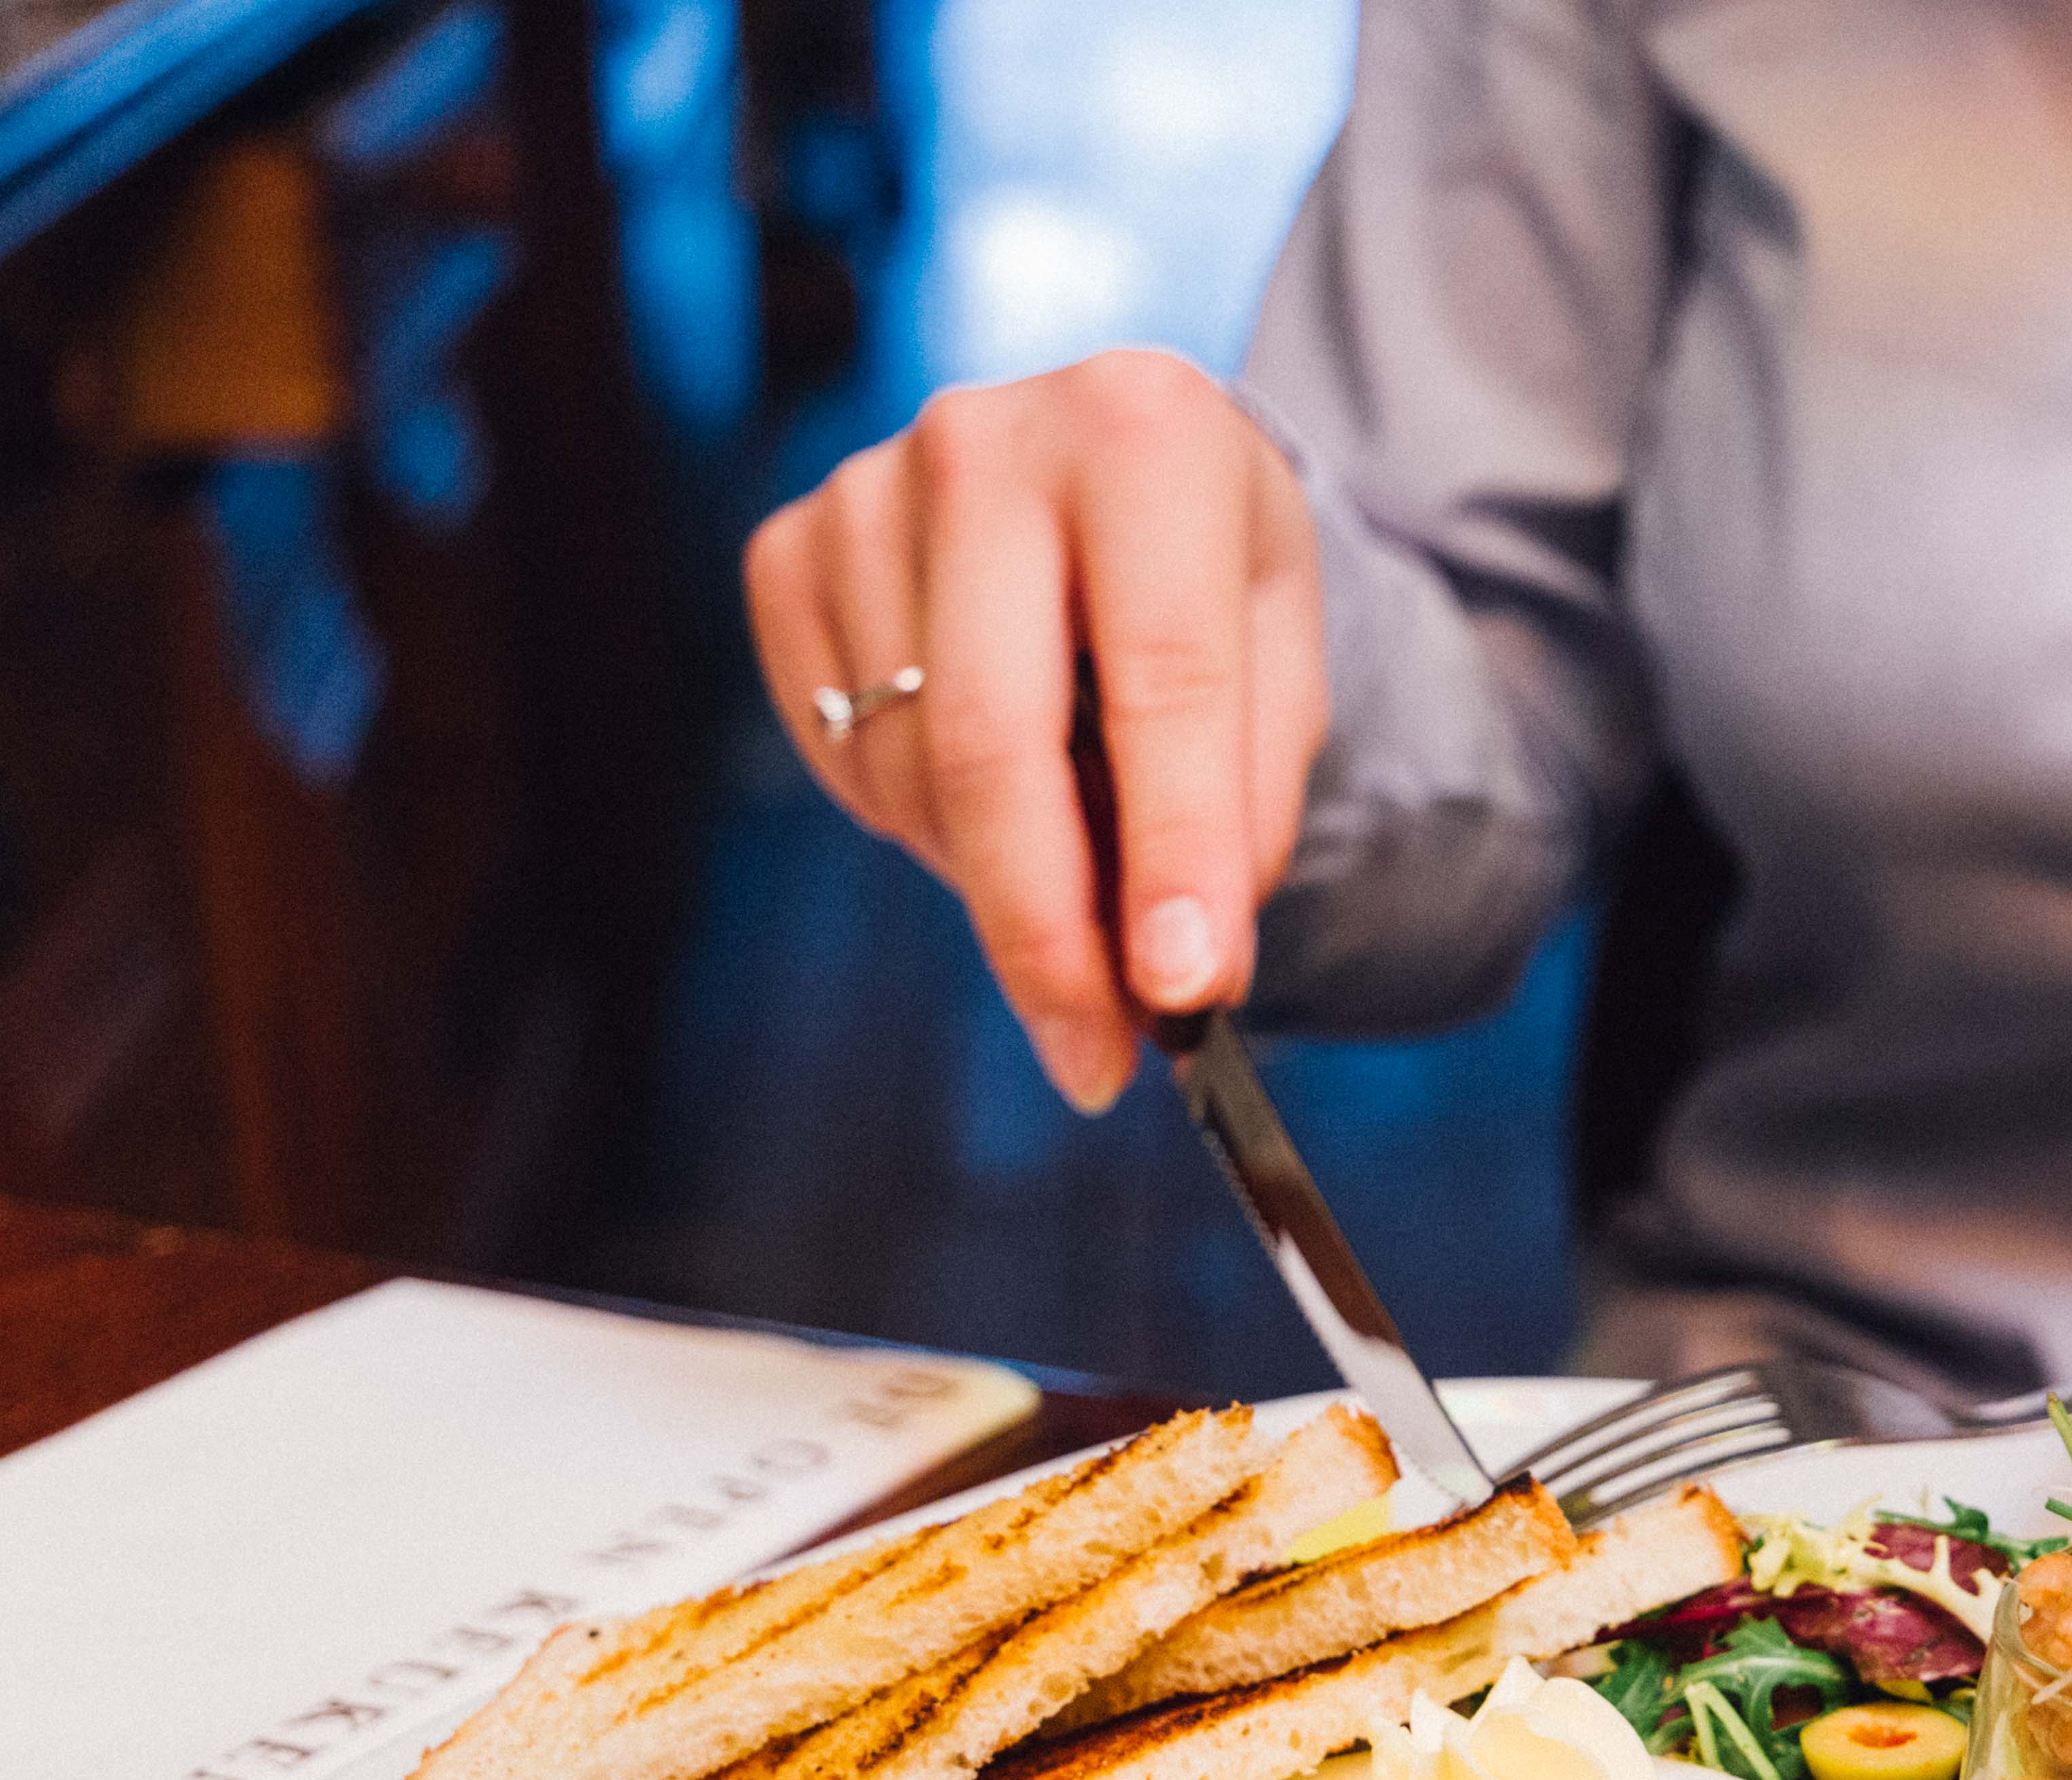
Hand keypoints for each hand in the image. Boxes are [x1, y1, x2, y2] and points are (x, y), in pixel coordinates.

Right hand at [742, 349, 1325, 1108]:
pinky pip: (839, 755)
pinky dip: (915, 821)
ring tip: (1070, 863)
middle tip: (1096, 1056)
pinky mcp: (790, 550)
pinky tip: (985, 790)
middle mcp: (988, 437)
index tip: (1184, 993)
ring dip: (996, 875)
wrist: (1115, 473)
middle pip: (991, 743)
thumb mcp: (1282, 666)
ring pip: (910, 771)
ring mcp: (867, 488)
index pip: (1160, 681)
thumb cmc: (1209, 576)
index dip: (1172, 854)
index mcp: (1147, 431)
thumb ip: (1245, 807)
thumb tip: (1178, 971)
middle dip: (1048, 931)